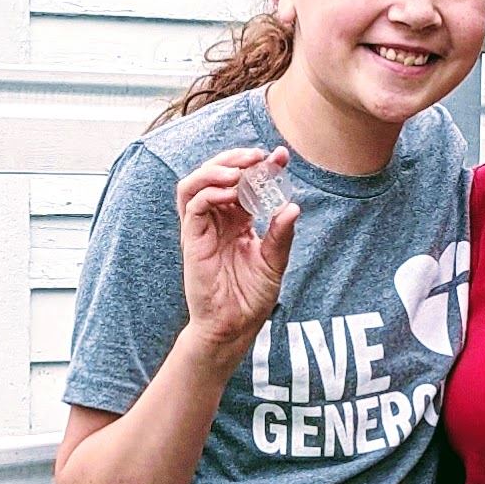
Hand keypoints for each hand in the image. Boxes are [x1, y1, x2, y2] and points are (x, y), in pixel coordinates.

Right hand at [174, 147, 298, 352]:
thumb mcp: (274, 262)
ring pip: (195, 183)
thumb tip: (292, 206)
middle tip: (259, 156)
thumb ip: (281, 234)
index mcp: (237, 220)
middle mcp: (217, 219)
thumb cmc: (250, 298)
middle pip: (215, 174)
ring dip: (216, 169)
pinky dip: (209, 192)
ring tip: (239, 169)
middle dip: (236, 158)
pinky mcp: (192, 240)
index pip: (244, 182)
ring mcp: (202, 228)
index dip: (261, 166)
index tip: (281, 157)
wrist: (233, 327)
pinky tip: (230, 193)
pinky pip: (193, 206)